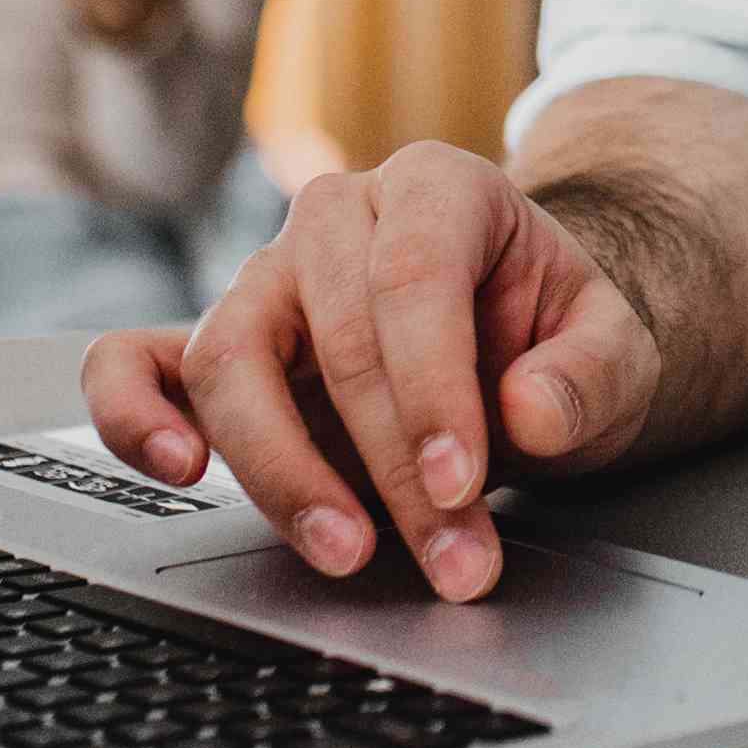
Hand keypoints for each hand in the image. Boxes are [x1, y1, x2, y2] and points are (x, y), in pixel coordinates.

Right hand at [79, 142, 662, 601]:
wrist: (516, 345)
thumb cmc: (552, 337)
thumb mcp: (615, 349)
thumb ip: (590, 373)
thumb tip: (529, 410)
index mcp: (436, 189)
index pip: (412, 277)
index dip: (432, 389)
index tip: (460, 484)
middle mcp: (336, 221)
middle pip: (333, 336)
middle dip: (389, 466)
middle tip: (447, 558)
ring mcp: (263, 280)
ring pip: (230, 358)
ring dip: (280, 470)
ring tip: (341, 549)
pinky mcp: (211, 346)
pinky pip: (133, 364)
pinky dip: (134, 414)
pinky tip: (177, 467)